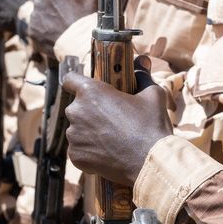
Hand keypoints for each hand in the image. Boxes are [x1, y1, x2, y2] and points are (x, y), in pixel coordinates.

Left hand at [27, 0, 95, 54]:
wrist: (81, 46)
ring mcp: (34, 19)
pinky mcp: (32, 34)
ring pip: (37, 13)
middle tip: (59, 6)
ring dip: (45, 15)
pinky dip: (43, 30)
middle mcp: (39, 2)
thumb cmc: (88, 21)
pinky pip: (36, 29)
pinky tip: (55, 34)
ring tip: (59, 24)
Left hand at [62, 63, 171, 185]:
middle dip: (90, 111)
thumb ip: (142, 76)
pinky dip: (89, 151)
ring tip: (111, 139)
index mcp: (90, 91)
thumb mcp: (152, 94)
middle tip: (110, 119)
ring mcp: (73, 136)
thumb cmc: (151, 126)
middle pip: (77, 107)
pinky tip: (107, 153)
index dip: (77, 83)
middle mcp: (76, 111)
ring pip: (77, 129)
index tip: (86, 88)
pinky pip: (79, 149)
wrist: (150, 163)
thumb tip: (142, 60)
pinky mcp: (75, 156)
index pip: (70, 79)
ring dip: (89, 131)